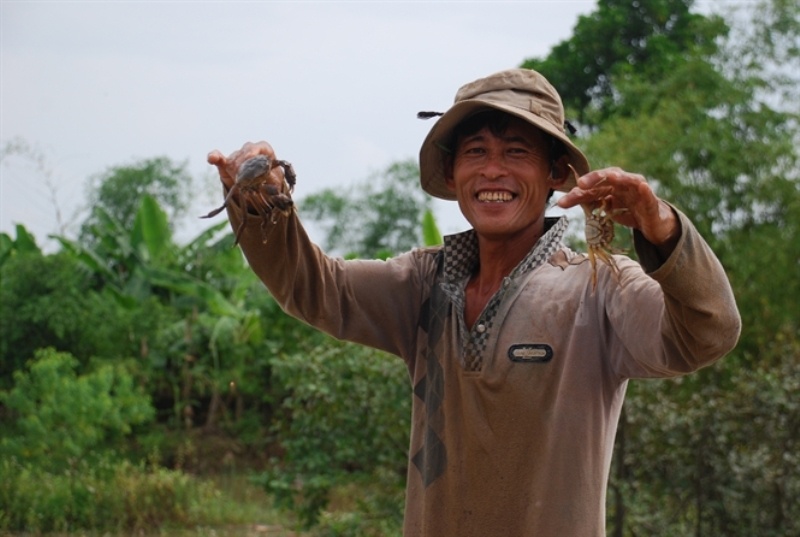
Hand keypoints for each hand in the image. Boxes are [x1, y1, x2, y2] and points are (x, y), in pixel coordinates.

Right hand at [207, 141, 276, 189]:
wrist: (262, 191)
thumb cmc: (272, 183)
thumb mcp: (275, 182)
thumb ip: (271, 177)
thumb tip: (266, 176)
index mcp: (265, 151)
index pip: (260, 147)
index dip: (254, 153)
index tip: (250, 161)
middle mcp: (251, 151)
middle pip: (244, 152)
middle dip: (243, 165)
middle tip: (244, 179)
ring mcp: (237, 157)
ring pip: (233, 159)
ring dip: (234, 170)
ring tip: (239, 182)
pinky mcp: (226, 164)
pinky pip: (218, 158)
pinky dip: (214, 157)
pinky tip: (211, 158)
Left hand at [557, 167, 679, 249]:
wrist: (649, 221)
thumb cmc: (625, 210)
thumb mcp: (603, 208)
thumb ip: (586, 203)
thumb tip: (561, 202)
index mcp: (608, 184)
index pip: (591, 187)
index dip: (577, 194)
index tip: (563, 201)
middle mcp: (622, 182)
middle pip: (607, 177)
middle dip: (594, 178)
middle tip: (581, 183)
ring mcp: (637, 189)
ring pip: (628, 180)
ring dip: (620, 177)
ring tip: (612, 177)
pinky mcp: (650, 199)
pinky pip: (648, 193)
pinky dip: (645, 189)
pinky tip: (642, 186)